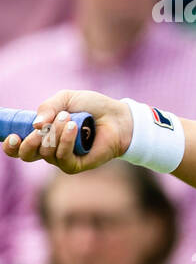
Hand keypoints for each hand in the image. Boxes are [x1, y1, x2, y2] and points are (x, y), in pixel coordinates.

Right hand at [0, 91, 131, 172]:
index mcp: (41, 135)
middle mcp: (49, 149)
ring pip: (46, 153)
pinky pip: (62, 158)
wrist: (118, 116)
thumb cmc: (92, 107)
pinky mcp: (77, 165)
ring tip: (69, 118)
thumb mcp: (65, 99)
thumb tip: (35, 125)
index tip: (13, 136)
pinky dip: (65, 141)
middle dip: (29, 142)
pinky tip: (74, 127)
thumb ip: (46, 107)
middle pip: (26, 155)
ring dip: (54, 133)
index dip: (10, 145)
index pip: (17, 148)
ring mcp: (63, 159)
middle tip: (41, 129)